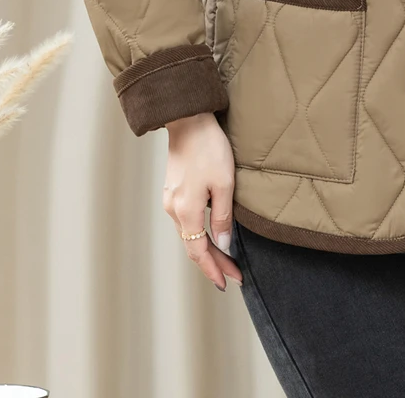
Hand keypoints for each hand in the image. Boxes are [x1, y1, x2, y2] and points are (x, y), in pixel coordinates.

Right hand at [162, 111, 243, 291]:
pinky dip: (199, 233)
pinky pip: (186, 221)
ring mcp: (170, 200)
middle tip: (233, 276)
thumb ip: (222, 218)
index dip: (214, 270)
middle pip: (193, 246)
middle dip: (213, 264)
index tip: (228, 283)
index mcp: (186, 211)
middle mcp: (173, 210)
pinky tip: (211, 235)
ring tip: (226, 260)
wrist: (189, 121)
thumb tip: (223, 246)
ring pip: (189, 235)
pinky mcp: (173, 191)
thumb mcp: (224, 184)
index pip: (199, 252)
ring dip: (207, 249)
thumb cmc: (209, 149)